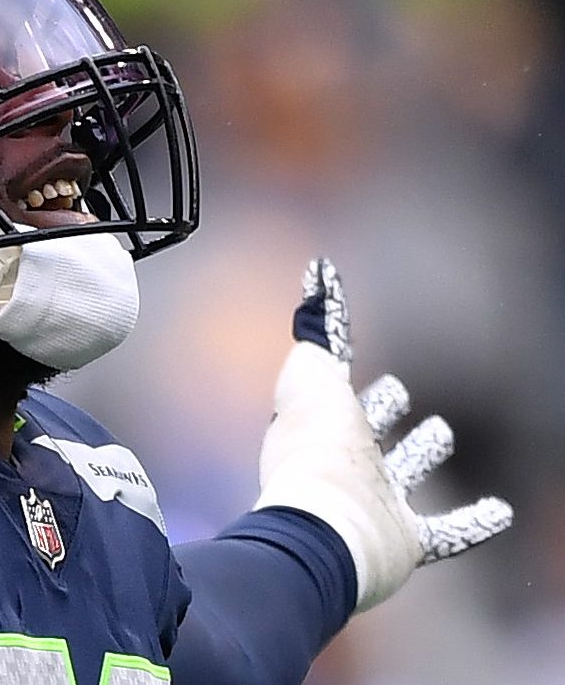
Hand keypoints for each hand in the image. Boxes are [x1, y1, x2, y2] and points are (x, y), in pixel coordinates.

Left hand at [253, 258, 511, 610]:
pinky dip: (474, 523)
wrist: (325, 531)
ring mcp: (375, 505)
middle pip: (368, 434)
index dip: (350, 376)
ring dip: (421, 456)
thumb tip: (318, 271)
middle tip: (397, 393)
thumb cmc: (319, 452)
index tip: (372, 364)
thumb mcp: (314, 376)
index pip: (339, 395)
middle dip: (380, 414)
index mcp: (322, 430)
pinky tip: (502, 512)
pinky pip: (447, 532)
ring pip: (404, 474)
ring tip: (440, 434)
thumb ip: (321, 328)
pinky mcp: (404, 543)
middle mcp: (346, 466)